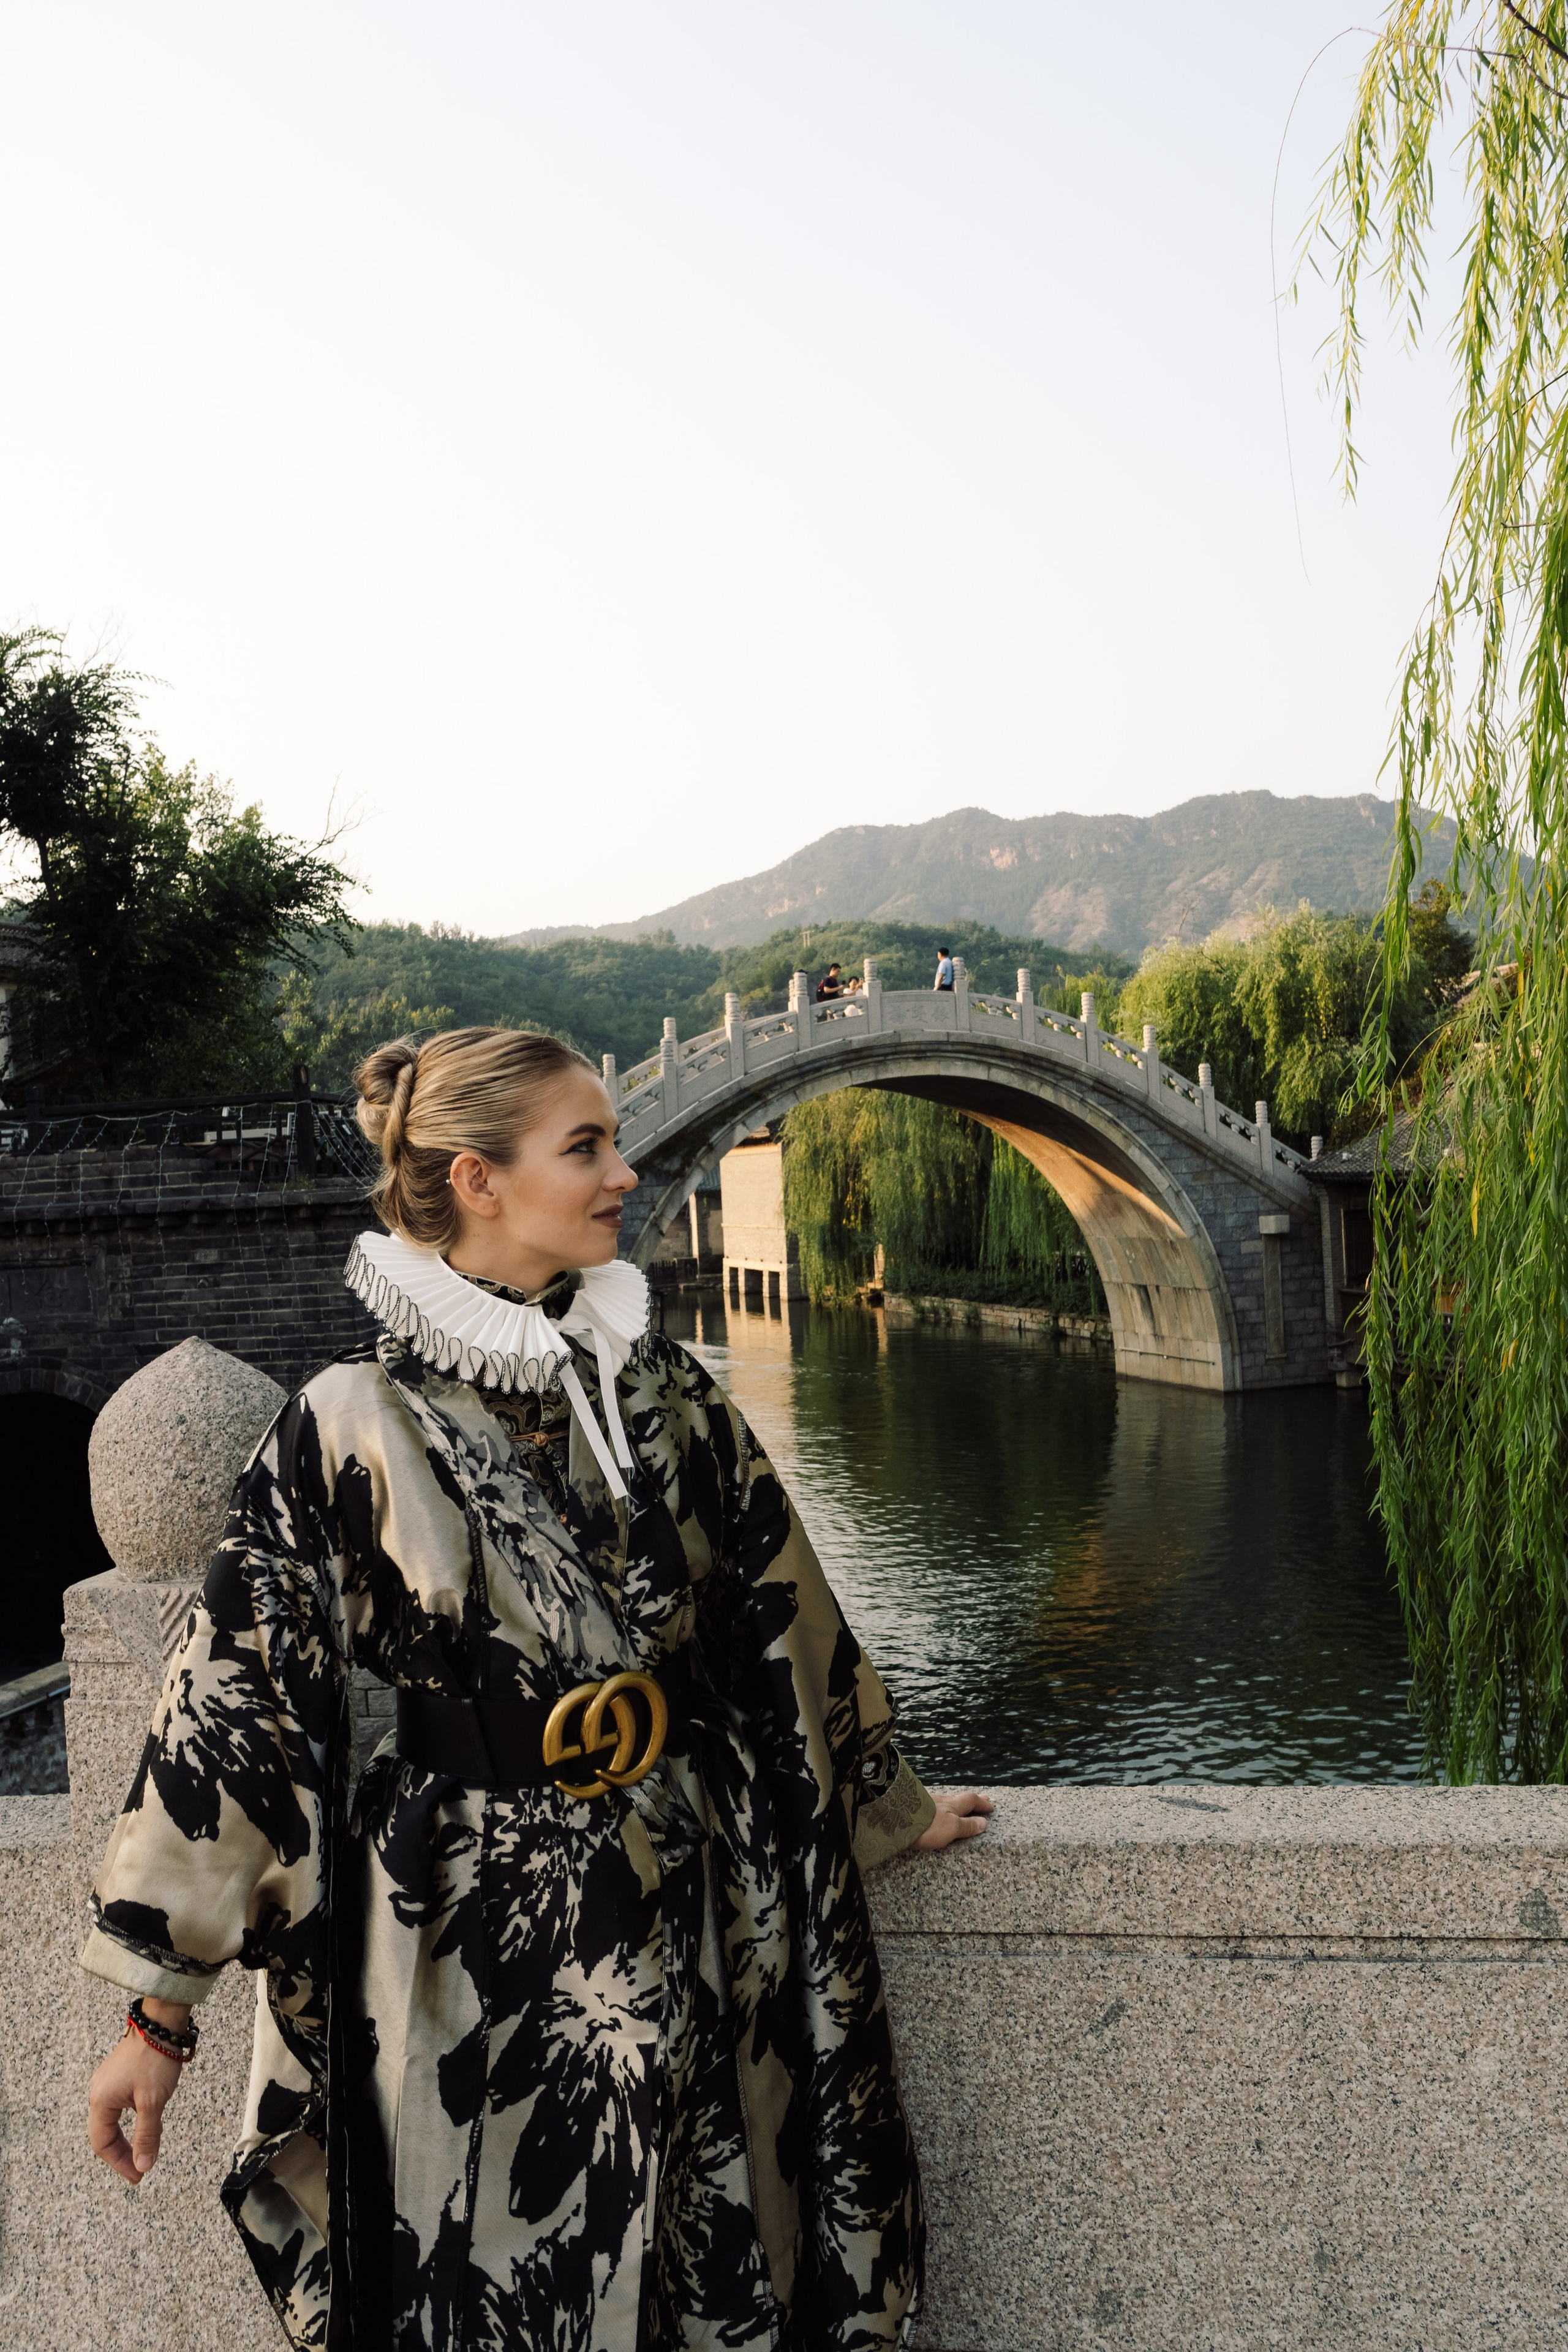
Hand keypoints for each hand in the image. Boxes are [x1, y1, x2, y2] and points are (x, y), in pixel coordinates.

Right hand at [87, 2002, 189, 2184]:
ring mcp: (108, 2083)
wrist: (162, 2022)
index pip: (103, 2144)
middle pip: (105, 2134)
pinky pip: (120, 2107)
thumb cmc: (155, 2058)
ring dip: (128, 2138)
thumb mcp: (152, 2102)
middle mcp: (99, 2092)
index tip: (138, 2176)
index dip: (119, 2163)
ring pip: (114, 2121)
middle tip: (141, 2170)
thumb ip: (146, 2136)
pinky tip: (146, 2125)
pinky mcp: (120, 2076)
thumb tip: (143, 2165)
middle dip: (123, 2154)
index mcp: (101, 2100)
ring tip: (145, 2152)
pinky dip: (132, 2122)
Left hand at [913, 1788, 993, 1849]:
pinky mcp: (913, 1807)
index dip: (982, 1804)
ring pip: (946, 1800)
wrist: (895, 1820)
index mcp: (952, 1805)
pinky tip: (936, 1809)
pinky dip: (941, 1807)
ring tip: (960, 1805)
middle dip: (972, 1800)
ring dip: (955, 1803)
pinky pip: (933, 1805)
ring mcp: (926, 1802)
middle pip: (960, 1798)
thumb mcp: (951, 1828)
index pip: (971, 1801)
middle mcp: (941, 1800)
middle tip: (982, 1799)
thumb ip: (967, 1826)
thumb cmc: (927, 1825)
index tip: (991, 1805)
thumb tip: (984, 1822)